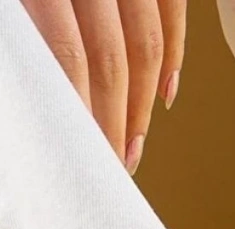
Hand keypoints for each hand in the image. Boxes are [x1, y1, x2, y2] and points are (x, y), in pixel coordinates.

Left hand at [21, 0, 185, 172]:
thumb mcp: (14, 6)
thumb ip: (27, 39)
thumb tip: (42, 100)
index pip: (70, 58)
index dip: (82, 113)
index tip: (84, 155)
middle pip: (111, 61)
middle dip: (116, 122)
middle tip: (113, 164)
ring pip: (146, 46)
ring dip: (143, 104)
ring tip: (134, 144)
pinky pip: (172, 11)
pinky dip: (174, 57)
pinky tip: (166, 95)